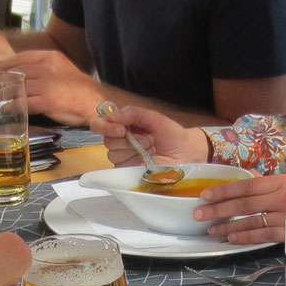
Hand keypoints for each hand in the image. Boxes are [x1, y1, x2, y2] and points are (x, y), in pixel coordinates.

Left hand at [4, 49, 99, 124]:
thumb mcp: (61, 69)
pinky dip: (12, 106)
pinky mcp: (48, 100)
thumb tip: (22, 75)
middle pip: (16, 73)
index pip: (21, 58)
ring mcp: (47, 84)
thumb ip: (43, 68)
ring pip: (17, 88)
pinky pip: (24, 103)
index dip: (5, 65)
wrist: (94, 101)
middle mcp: (47, 68)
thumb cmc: (77, 88)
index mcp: (49, 57)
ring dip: (1, 94)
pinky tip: (5, 109)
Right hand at [91, 104, 208, 167]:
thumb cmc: (172, 135)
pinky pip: (119, 167)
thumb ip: (133, 113)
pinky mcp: (127, 172)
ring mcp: (124, 157)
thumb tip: (111, 116)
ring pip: (113, 154)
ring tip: (149, 149)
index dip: (105, 126)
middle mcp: (120, 140)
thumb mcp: (154, 118)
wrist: (186, 153)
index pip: (99, 124)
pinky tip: (146, 160)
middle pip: (106, 140)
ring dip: (132, 151)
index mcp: (124, 125)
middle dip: (125, 139)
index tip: (121, 129)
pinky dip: (133, 162)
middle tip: (146, 139)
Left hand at [194, 176, 285, 248]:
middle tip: (198, 214)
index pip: (248, 184)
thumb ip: (278, 190)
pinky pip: (263, 234)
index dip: (224, 190)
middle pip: (244, 201)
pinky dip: (245, 236)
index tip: (205, 195)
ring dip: (227, 225)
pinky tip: (232, 239)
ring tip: (210, 230)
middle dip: (218, 208)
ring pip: (251, 219)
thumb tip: (254, 184)